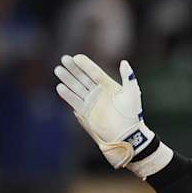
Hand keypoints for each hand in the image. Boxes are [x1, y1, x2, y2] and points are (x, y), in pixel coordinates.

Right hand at [54, 53, 155, 170]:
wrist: (127, 135)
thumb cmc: (132, 114)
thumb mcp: (132, 94)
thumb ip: (128, 77)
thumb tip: (124, 62)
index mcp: (108, 85)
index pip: (94, 72)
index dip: (85, 65)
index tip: (76, 57)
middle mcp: (98, 92)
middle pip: (83, 77)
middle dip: (73, 68)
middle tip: (64, 59)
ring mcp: (91, 102)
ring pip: (76, 87)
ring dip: (67, 79)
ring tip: (58, 70)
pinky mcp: (86, 112)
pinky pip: (75, 101)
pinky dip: (67, 95)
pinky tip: (60, 87)